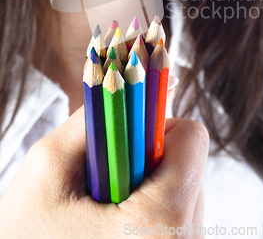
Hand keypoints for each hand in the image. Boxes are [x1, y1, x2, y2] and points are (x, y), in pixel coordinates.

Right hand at [0, 105, 208, 238]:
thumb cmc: (28, 231)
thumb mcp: (50, 163)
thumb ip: (97, 114)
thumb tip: (148, 81)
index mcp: (161, 221)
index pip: (191, 138)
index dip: (154, 123)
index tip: (127, 129)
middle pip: (188, 162)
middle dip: (147, 157)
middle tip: (108, 176)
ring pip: (185, 187)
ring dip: (149, 182)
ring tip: (108, 204)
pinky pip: (179, 214)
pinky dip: (152, 206)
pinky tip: (117, 222)